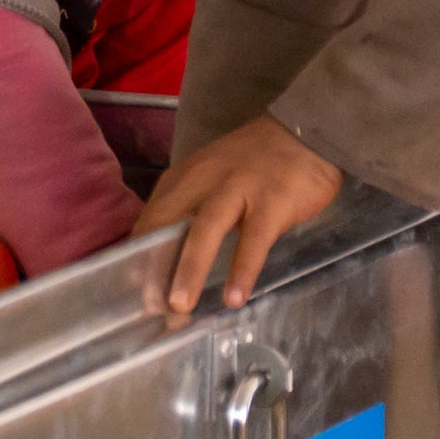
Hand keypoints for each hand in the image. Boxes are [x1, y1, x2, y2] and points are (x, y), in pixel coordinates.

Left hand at [134, 116, 343, 317]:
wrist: (303, 131)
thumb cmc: (252, 164)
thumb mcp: (209, 179)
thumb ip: (189, 211)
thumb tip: (167, 262)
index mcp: (183, 179)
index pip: (151, 221)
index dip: (140, 258)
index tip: (136, 293)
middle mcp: (203, 181)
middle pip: (168, 225)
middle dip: (156, 267)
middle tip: (151, 306)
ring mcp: (238, 189)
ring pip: (206, 229)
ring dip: (189, 268)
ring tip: (180, 306)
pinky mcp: (271, 201)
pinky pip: (254, 239)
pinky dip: (242, 269)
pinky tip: (235, 297)